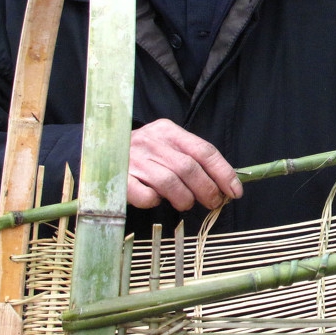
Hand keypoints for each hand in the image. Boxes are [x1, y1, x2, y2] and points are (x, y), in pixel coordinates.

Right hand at [127, 119, 242, 210]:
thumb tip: (225, 185)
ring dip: (184, 199)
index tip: (235, 192)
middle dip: (207, 190)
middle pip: (189, 168)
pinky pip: (145, 196)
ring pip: (170, 183)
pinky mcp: (119, 178)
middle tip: (213, 203)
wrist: (99, 150)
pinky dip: (154, 202)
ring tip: (185, 204)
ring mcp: (133, 159)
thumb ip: (192, 159)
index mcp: (168, 130)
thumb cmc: (144, 154)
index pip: (204, 151)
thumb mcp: (167, 146)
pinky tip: (155, 199)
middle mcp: (151, 142)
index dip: (224, 173)